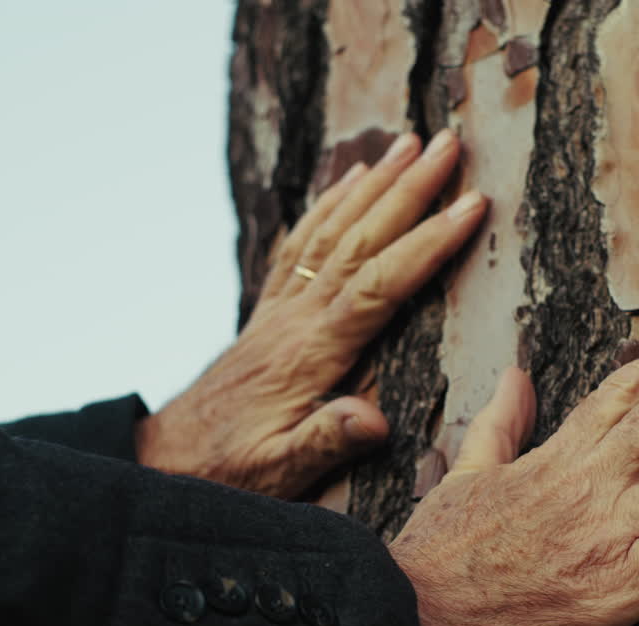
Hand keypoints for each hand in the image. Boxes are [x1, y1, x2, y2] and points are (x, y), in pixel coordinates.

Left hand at [136, 130, 485, 497]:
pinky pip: (301, 243)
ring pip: (332, 230)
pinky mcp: (269, 310)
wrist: (167, 459)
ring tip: (410, 141)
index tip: (470, 206)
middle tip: (449, 145)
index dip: (427, 244)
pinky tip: (351, 178)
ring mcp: (280, 308)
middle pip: (360, 239)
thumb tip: (374, 420)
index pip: (378, 284)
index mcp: (311, 353)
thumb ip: (325, 443)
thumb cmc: (230, 470)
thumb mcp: (279, 472)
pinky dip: (330, 204)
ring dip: (375, 183)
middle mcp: (296, 318)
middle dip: (409, 190)